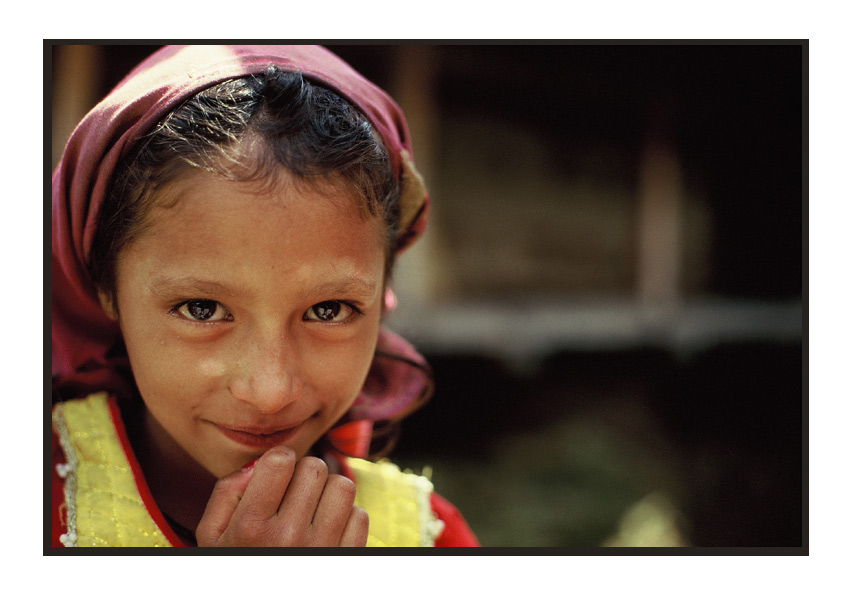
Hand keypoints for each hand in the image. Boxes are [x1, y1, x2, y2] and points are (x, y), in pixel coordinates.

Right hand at [195, 446, 368, 546]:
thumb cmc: (237, 566)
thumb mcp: (213, 535)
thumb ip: (226, 492)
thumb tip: (258, 464)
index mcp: (251, 527)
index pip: (280, 460)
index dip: (280, 460)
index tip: (277, 472)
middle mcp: (287, 537)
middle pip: (314, 467)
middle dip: (303, 474)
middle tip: (293, 494)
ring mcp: (321, 550)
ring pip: (343, 486)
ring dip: (328, 492)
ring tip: (313, 508)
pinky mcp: (345, 559)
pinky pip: (359, 516)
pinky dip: (346, 518)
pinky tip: (327, 529)